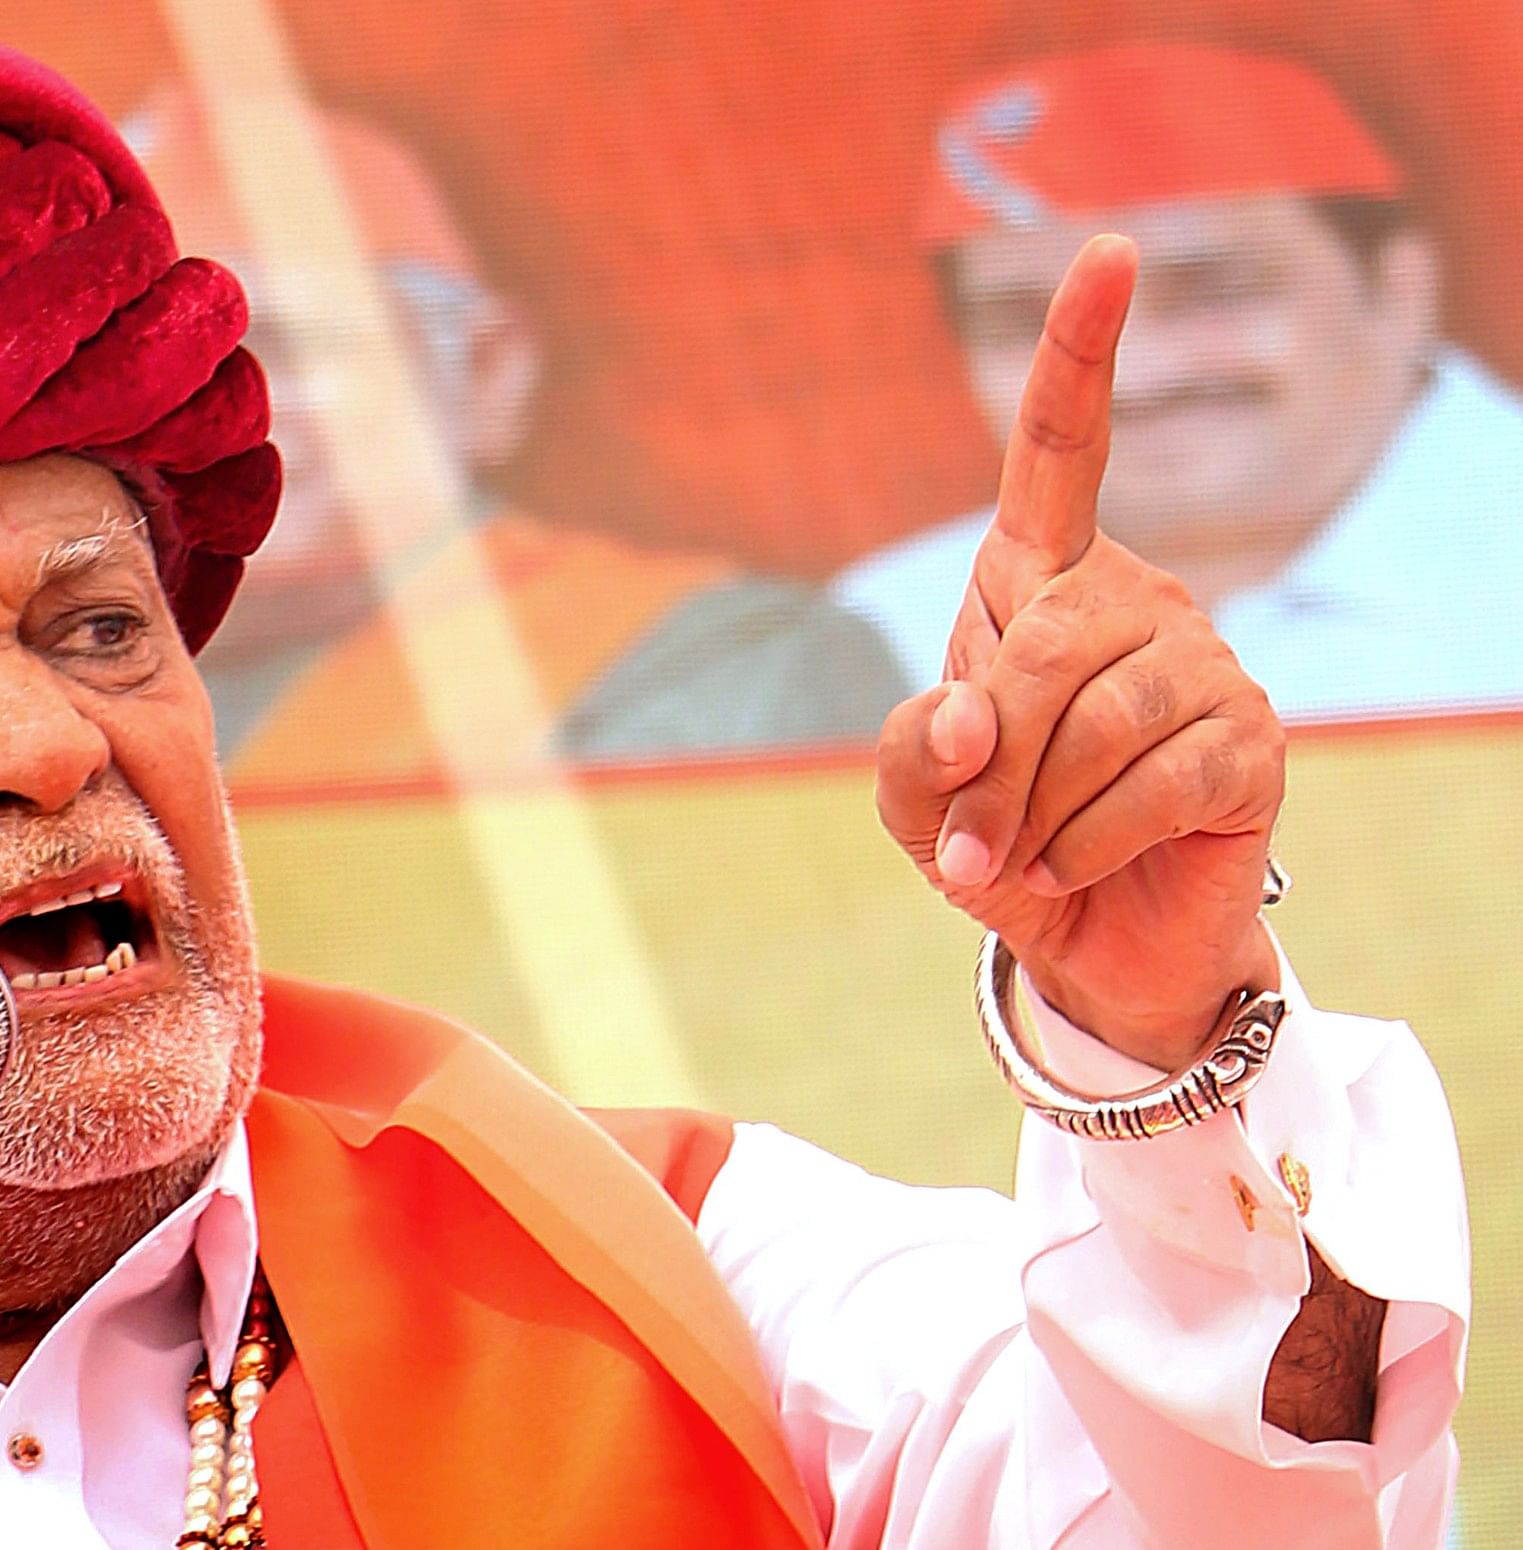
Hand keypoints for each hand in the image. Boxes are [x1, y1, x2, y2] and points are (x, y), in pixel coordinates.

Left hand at [874, 236, 1284, 1069]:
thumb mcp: (916, 799)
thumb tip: (972, 713)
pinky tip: (1072, 866)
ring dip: (1030, 813)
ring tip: (1019, 857)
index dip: (1079, 350)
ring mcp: (1207, 664)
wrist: (1086, 941)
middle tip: (969, 837)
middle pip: (1043, 647)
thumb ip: (912, 749)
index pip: (1061, 447)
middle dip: (989, 762)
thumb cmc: (994, 842)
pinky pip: (1151, 784)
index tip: (1106, 247)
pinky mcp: (1253, 744)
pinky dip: (1083, 844)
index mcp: (1041, 579)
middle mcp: (1136, 598)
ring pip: (1096, 722)